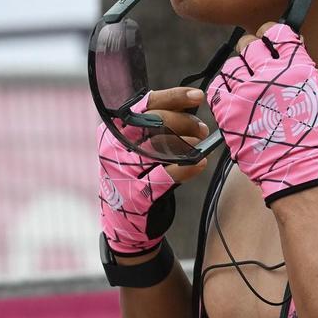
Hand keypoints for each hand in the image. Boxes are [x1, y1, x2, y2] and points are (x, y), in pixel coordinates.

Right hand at [98, 87, 209, 253]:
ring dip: (187, 144)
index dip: (173, 98)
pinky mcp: (135, 195)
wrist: (124, 220)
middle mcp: (115, 147)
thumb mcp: (141, 146)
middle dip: (185, 123)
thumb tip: (191, 106)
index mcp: (116, 129)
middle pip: (154, 123)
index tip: (198, 96)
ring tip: (200, 145)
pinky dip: (185, 168)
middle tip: (202, 129)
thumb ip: (159, 126)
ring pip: (159, 147)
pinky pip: (163, 177)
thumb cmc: (139, 174)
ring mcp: (123, 172)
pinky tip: (199, 163)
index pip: (144, 104)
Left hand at [205, 22, 317, 204]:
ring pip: (230, 65)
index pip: (277, 32)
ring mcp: (246, 91)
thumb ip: (301, 65)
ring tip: (245, 86)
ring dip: (237, 72)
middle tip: (254, 65)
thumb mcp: (316, 91)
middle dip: (251, 52)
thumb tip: (290, 44)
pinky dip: (224, 89)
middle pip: (249, 45)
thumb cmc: (309, 131)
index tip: (268, 40)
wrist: (295, 166)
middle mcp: (270, 74)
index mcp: (296, 67)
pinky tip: (233, 98)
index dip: (270, 33)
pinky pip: (217, 87)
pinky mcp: (227, 109)